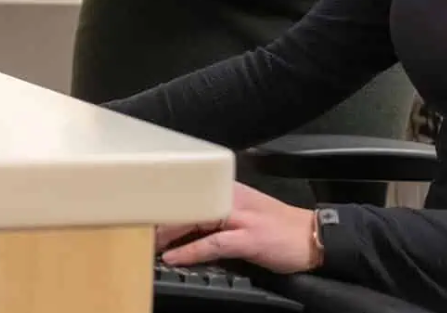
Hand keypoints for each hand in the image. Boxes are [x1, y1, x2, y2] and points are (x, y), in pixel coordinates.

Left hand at [156, 183, 321, 274]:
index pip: (192, 190)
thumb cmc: (277, 227)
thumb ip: (218, 214)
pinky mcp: (248, 238)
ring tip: (146, 242)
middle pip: (189, 201)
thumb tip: (188, 223)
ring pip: (197, 218)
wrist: (311, 236)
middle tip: (135, 225)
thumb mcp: (245, 213)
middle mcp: (233, 197)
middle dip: (161, 215)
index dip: (166, 199)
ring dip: (169, 231)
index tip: (143, 207)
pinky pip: (213, 243)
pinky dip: (190, 250)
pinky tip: (174, 257)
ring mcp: (241, 217)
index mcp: (230, 189)